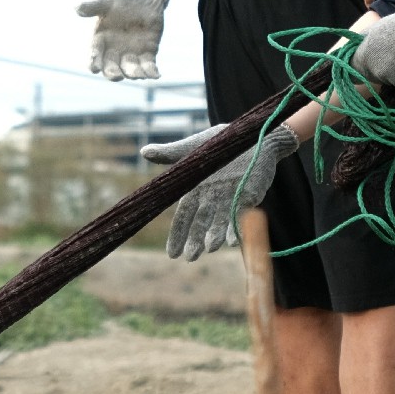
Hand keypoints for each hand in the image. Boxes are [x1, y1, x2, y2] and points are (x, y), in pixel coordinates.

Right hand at [76, 0, 170, 80]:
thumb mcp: (106, 1)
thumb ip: (93, 6)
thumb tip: (76, 8)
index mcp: (101, 40)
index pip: (95, 55)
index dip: (94, 62)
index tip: (94, 68)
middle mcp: (115, 50)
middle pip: (112, 68)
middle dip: (113, 73)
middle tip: (116, 76)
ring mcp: (132, 53)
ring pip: (131, 69)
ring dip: (134, 74)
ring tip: (139, 75)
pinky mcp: (148, 53)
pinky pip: (149, 66)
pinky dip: (152, 72)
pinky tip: (156, 75)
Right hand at [140, 126, 298, 259]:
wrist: (251, 135)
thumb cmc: (220, 142)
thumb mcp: (193, 147)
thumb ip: (170, 153)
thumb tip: (143, 152)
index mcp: (196, 190)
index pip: (183, 217)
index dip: (178, 235)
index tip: (172, 254)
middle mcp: (211, 199)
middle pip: (200, 224)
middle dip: (195, 242)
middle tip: (190, 258)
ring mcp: (230, 200)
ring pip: (220, 223)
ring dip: (215, 236)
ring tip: (212, 248)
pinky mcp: (248, 197)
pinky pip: (240, 215)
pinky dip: (236, 228)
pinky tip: (233, 241)